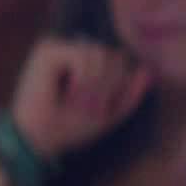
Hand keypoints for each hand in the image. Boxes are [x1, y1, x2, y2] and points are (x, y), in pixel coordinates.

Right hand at [8, 37, 153, 160]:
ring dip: (95, 85)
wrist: (38, 138)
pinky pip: (83, 55)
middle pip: (114, 55)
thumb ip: (130, 93)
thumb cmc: (69, 127)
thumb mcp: (109, 113)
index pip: (120, 61)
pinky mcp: (48, 49)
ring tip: (78, 101)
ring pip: (101, 53)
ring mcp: (59, 48)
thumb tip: (147, 69)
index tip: (99, 110)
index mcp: (87, 64)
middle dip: (108, 86)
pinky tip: (69, 91)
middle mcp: (73, 51)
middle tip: (88, 108)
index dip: (118, 86)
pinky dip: (83, 78)